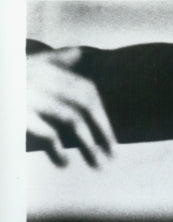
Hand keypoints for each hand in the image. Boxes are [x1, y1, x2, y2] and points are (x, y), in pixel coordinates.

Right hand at [27, 50, 116, 166]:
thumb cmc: (9, 91)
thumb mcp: (25, 71)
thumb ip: (51, 63)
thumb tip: (79, 56)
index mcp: (40, 66)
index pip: (85, 89)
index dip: (102, 114)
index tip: (110, 137)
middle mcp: (35, 75)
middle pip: (84, 102)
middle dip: (103, 129)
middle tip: (113, 154)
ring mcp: (26, 92)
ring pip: (72, 119)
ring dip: (89, 146)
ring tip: (97, 165)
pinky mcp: (17, 112)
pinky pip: (48, 133)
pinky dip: (59, 150)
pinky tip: (63, 162)